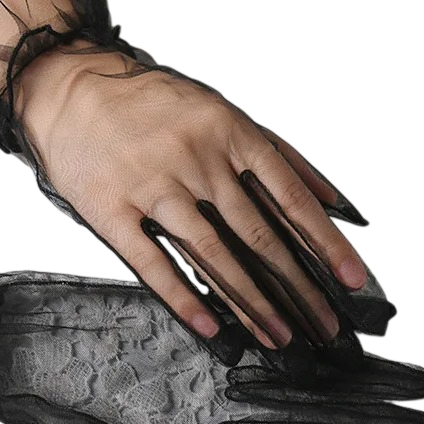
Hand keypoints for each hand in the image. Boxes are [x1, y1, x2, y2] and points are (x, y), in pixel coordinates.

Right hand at [15, 38, 371, 349]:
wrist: (71, 86)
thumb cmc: (151, 102)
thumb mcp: (222, 111)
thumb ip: (280, 154)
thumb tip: (333, 197)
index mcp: (230, 134)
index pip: (291, 198)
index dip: (326, 243)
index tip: (352, 280)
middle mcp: (197, 161)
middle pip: (258, 235)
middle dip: (298, 287)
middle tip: (324, 326)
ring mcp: (153, 186)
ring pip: (212, 255)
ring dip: (250, 302)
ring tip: (279, 337)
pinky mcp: (112, 210)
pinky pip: (152, 262)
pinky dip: (182, 298)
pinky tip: (210, 328)